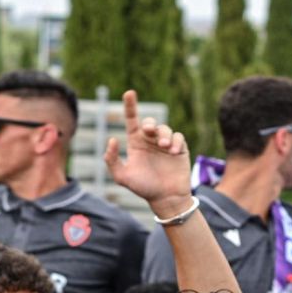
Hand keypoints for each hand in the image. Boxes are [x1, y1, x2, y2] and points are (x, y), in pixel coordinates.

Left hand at [105, 90, 193, 216]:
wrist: (165, 199)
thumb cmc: (143, 188)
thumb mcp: (122, 177)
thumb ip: (112, 160)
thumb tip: (112, 139)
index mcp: (136, 143)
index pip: (132, 120)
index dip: (130, 106)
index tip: (129, 93)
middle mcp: (150, 141)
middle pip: (150, 122)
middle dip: (150, 123)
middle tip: (149, 131)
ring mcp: (165, 144)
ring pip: (165, 129)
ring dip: (164, 135)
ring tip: (165, 146)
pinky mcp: (180, 149)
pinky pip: (179, 137)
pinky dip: (176, 141)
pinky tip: (173, 151)